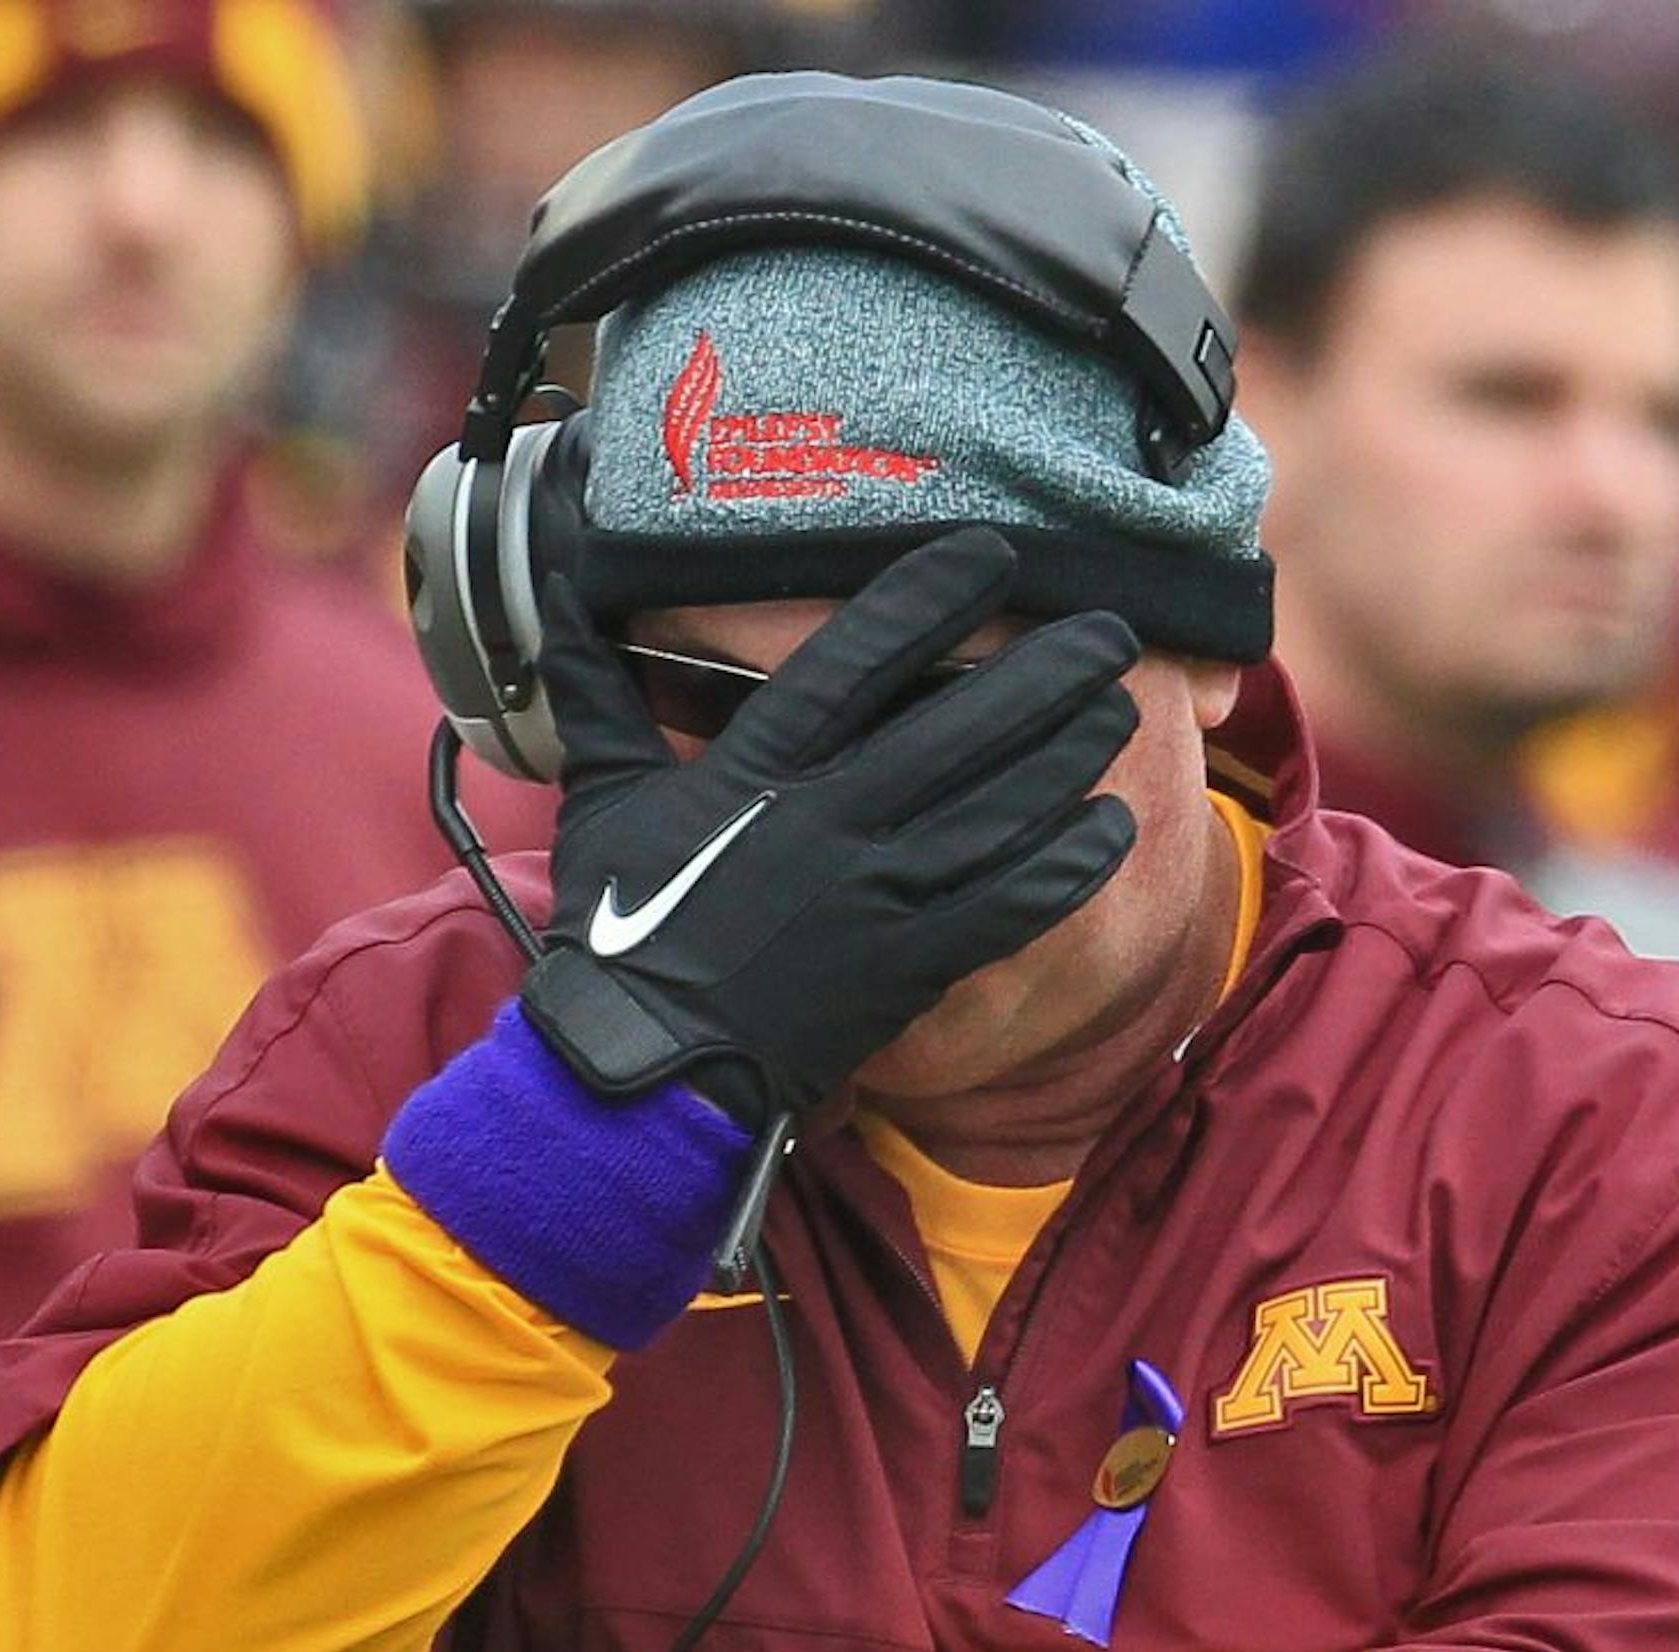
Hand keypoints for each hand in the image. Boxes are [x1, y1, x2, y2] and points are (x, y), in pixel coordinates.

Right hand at [521, 528, 1139, 1127]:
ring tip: (1118, 713)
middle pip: (957, 732)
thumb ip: (596, 694)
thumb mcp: (602, 801)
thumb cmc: (624, 931)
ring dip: (1066, 760)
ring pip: (994, 814)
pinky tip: (1111, 830)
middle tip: (1111, 635)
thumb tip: (559, 597)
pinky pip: (1003, 911)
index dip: (926, 600)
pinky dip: (1063, 870)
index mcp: (754, 772)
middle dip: (1043, 678)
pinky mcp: (905, 971)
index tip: (990, 556)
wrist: (643, 1069)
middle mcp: (827, 824)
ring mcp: (873, 900)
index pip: (853, 663)